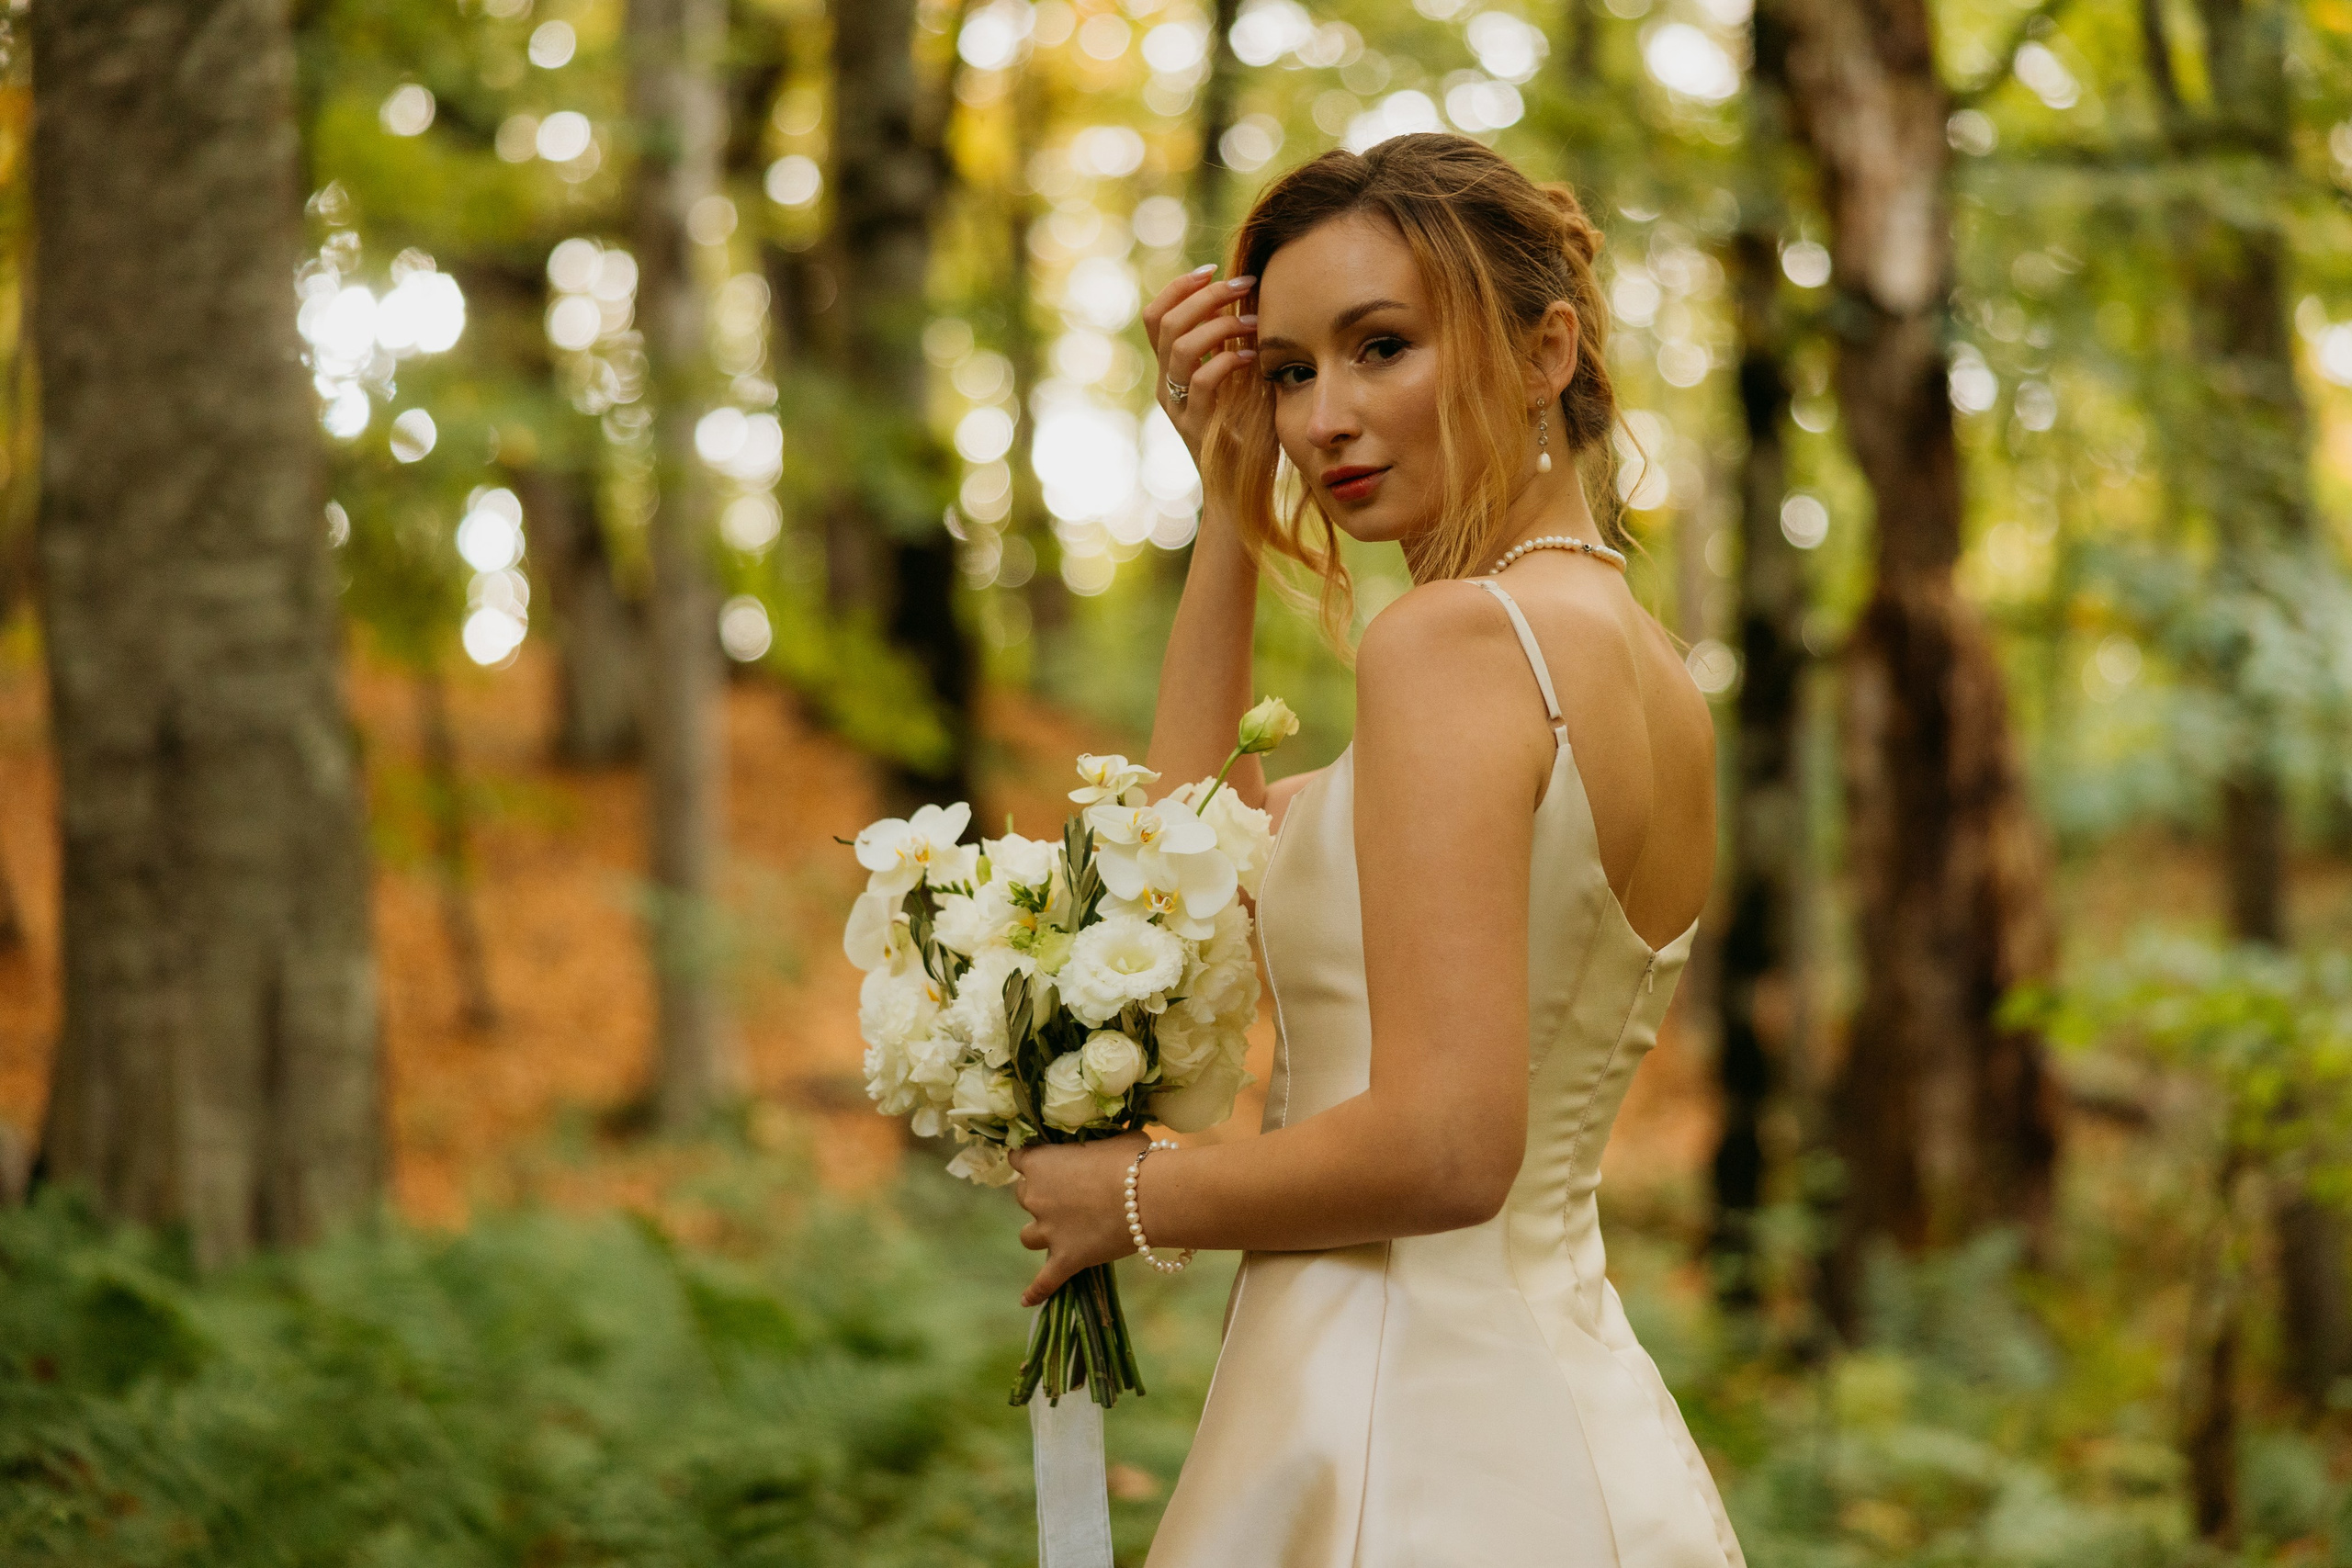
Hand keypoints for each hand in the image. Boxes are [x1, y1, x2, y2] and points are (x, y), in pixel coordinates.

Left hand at [1009, 1131, 1149, 1306]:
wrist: (1149, 1196)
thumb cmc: (1133, 1160)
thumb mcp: (1112, 1139)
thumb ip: (1098, 1144)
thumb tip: (1106, 1146)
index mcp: (1041, 1163)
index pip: (1019, 1158)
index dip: (1032, 1160)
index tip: (1043, 1161)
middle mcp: (1036, 1196)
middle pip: (1023, 1196)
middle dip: (1040, 1194)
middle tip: (1065, 1195)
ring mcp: (1048, 1231)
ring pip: (1027, 1235)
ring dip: (1040, 1232)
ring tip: (1057, 1232)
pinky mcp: (1064, 1259)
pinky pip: (1043, 1281)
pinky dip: (1036, 1291)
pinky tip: (1026, 1300)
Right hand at [1144, 265, 1258, 466]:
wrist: (1237, 491)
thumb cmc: (1244, 432)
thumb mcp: (1236, 380)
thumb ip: (1232, 345)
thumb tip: (1248, 299)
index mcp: (1171, 371)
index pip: (1156, 316)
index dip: (1179, 286)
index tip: (1214, 270)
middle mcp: (1167, 386)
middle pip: (1166, 322)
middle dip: (1205, 295)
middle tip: (1242, 285)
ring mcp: (1178, 407)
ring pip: (1180, 347)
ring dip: (1220, 324)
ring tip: (1253, 322)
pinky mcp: (1197, 426)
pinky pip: (1203, 382)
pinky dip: (1229, 361)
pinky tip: (1252, 357)